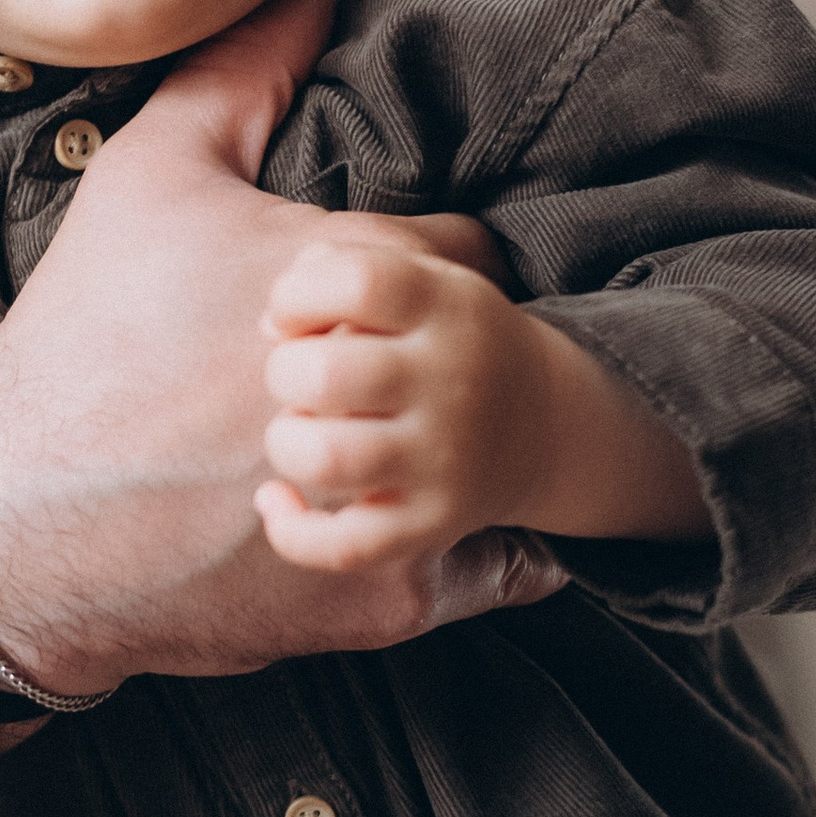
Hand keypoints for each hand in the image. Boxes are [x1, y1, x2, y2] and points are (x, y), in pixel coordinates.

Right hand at [0, 0, 566, 698]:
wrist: (14, 517)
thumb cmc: (83, 335)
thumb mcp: (147, 179)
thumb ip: (242, 71)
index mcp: (350, 275)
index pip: (465, 253)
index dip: (426, 269)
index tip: (385, 290)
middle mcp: (387, 387)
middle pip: (487, 353)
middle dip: (451, 353)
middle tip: (403, 362)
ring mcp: (392, 497)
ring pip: (499, 461)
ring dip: (472, 446)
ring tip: (423, 438)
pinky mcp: (383, 593)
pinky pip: (492, 568)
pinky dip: (477, 545)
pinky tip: (436, 517)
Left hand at [259, 230, 545, 568]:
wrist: (544, 423)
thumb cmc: (445, 340)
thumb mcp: (420, 281)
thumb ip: (336, 270)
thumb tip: (271, 327)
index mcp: (447, 307)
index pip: (357, 282)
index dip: (296, 293)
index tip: (294, 313)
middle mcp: (452, 382)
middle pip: (324, 374)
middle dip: (283, 371)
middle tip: (305, 379)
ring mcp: (444, 461)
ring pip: (325, 459)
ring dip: (287, 442)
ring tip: (305, 431)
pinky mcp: (431, 523)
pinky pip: (344, 547)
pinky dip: (291, 531)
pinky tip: (277, 501)